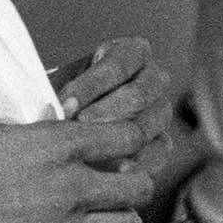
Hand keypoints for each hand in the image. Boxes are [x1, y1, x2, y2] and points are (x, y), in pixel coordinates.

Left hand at [52, 38, 174, 186]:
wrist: (76, 121)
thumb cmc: (70, 96)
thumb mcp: (67, 83)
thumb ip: (68, 92)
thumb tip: (59, 109)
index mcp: (135, 52)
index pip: (118, 65)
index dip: (91, 84)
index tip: (66, 103)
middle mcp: (155, 78)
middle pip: (138, 95)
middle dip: (105, 112)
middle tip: (79, 127)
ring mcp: (162, 111)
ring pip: (148, 125)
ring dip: (118, 139)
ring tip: (91, 152)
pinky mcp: (163, 142)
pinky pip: (157, 152)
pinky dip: (138, 162)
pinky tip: (116, 171)